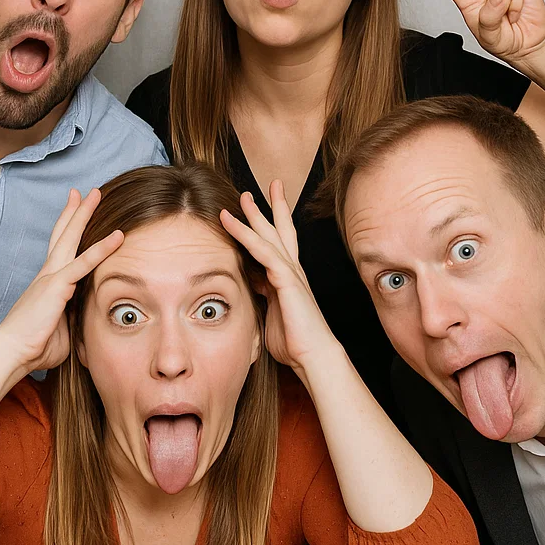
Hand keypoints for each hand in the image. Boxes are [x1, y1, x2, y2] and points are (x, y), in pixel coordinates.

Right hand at [0, 189, 122, 376]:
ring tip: (95, 193)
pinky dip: (102, 249)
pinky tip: (117, 236)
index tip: (74, 212)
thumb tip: (84, 320)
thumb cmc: (34, 347)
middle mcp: (48, 274)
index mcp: (48, 284)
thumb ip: (74, 319)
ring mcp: (51, 277)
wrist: (11, 353)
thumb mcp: (62, 330)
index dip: (66, 230)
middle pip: (63, 235)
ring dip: (84, 215)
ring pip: (71, 239)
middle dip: (74, 212)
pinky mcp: (57, 286)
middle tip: (83, 192)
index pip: (59, 250)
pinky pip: (84, 263)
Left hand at [218, 180, 335, 374]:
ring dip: (255, 214)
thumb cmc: (295, 343)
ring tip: (243, 195)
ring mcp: (291, 274)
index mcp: (289, 279)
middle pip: (280, 231)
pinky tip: (231, 222)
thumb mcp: (271, 314)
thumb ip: (263, 297)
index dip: (271, 226)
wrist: (313, 357)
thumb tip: (250, 287)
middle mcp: (292, 271)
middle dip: (271, 207)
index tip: (261, 210)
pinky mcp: (286, 280)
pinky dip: (245, 234)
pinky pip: (263, 251)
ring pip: (270, 236)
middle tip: (262, 187)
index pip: (280, 245)